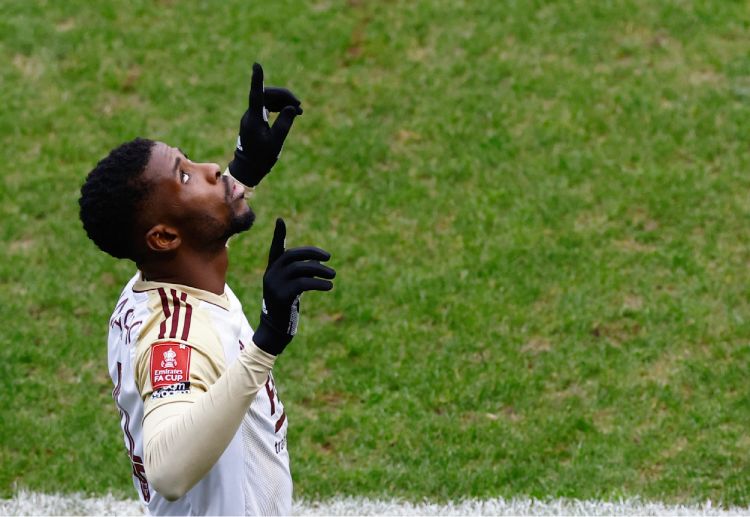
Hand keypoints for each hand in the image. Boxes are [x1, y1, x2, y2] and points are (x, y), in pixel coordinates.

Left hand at [228, 63, 302, 186]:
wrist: (249, 167)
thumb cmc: (262, 157)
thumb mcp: (276, 141)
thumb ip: (285, 123)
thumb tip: (291, 108)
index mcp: (254, 118)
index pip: (256, 95)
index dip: (257, 79)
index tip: (257, 65)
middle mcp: (251, 114)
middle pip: (267, 95)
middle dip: (284, 96)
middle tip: (299, 106)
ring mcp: (253, 116)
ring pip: (269, 99)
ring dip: (284, 102)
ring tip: (299, 111)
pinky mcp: (256, 119)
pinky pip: (268, 106)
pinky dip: (280, 107)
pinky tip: (292, 112)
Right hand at [252, 218, 334, 354]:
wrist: (276, 329)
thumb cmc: (287, 306)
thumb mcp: (292, 286)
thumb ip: (300, 273)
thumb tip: (318, 262)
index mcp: (272, 270)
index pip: (275, 249)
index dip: (278, 235)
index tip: (280, 220)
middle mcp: (271, 274)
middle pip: (292, 256)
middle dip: (312, 253)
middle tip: (329, 258)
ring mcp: (274, 285)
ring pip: (300, 269)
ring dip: (320, 270)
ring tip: (334, 275)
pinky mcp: (282, 296)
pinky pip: (303, 283)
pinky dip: (318, 283)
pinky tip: (329, 285)